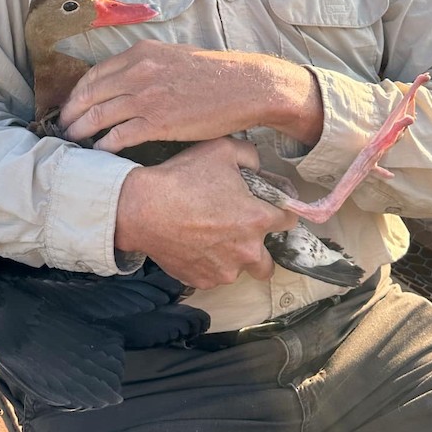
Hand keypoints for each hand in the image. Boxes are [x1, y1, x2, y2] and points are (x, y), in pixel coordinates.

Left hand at [60, 41, 322, 151]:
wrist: (246, 86)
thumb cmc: (215, 75)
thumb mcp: (173, 57)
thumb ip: (146, 66)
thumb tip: (126, 82)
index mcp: (140, 53)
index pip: (94, 75)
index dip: (76, 94)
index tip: (70, 106)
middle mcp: (138, 71)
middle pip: (89, 95)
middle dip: (70, 114)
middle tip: (62, 129)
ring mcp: (146, 97)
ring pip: (98, 116)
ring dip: (80, 132)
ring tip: (71, 143)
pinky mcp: (157, 122)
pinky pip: (118, 136)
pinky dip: (103, 146)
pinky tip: (98, 154)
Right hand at [115, 138, 298, 289]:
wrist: (141, 208)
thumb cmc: (183, 178)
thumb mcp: (221, 151)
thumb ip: (251, 157)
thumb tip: (260, 168)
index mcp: (258, 220)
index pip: (290, 220)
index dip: (281, 211)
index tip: (269, 209)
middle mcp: (247, 251)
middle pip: (269, 263)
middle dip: (260, 249)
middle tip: (241, 233)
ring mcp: (224, 270)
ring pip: (238, 270)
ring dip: (231, 258)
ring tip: (210, 238)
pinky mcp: (201, 280)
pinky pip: (212, 275)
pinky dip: (207, 264)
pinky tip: (192, 245)